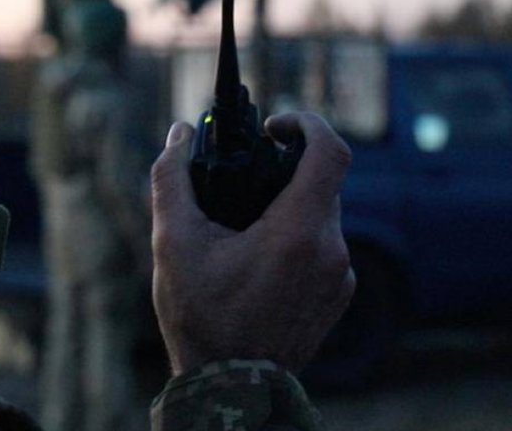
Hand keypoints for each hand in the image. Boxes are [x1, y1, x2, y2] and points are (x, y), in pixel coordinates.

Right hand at [149, 112, 355, 374]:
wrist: (231, 388)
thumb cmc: (200, 318)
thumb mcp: (173, 242)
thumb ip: (171, 179)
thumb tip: (176, 133)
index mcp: (297, 231)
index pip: (329, 151)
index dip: (305, 123)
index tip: (274, 126)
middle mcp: (330, 249)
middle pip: (320, 182)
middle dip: (284, 169)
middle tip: (244, 174)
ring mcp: (340, 275)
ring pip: (322, 214)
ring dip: (289, 205)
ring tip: (244, 224)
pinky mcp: (339, 295)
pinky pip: (324, 247)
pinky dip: (297, 237)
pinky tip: (259, 259)